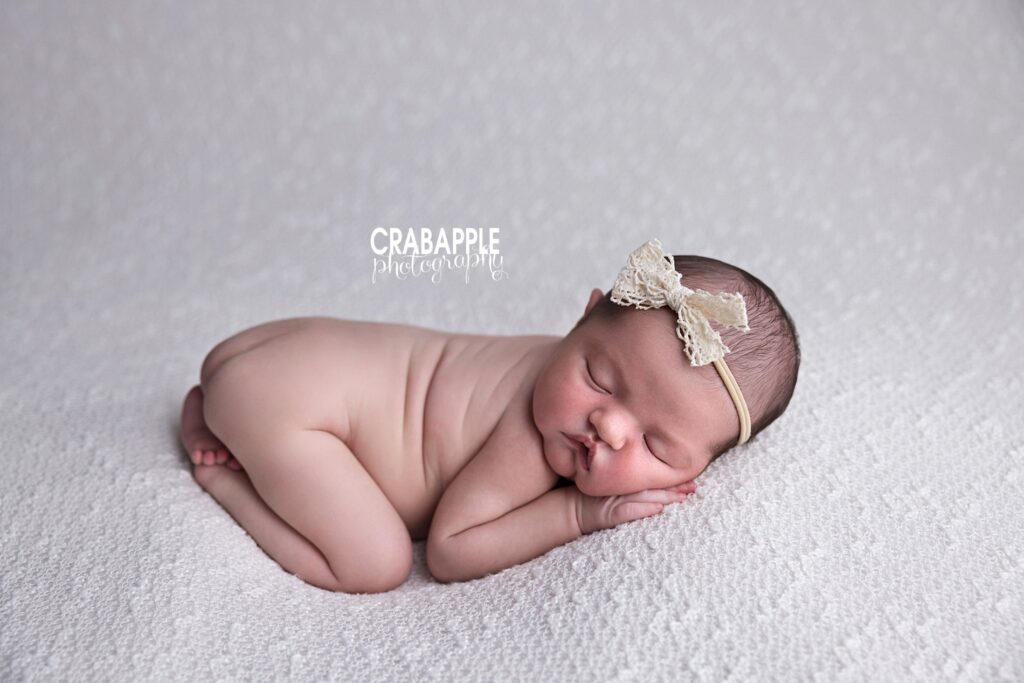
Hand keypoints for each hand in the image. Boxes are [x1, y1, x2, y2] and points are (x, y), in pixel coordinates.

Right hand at [574, 481, 697, 534]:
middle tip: (695, 487)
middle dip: (675, 488)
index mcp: (625, 482)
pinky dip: (644, 509)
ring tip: (684, 497)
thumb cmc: (592, 500)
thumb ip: (629, 486)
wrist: (571, 511)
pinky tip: (659, 509)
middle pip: (653, 486)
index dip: (671, 479)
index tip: (690, 477)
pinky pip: (630, 511)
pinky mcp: (610, 514)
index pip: (651, 478)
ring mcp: (616, 501)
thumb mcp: (612, 488)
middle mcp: (622, 489)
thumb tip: (657, 491)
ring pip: (646, 497)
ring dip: (666, 498)